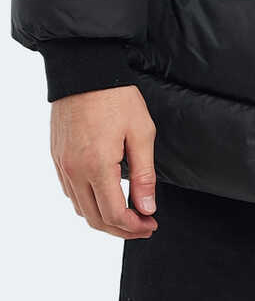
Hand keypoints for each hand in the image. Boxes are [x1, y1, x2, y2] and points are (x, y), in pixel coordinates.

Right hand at [50, 85, 158, 238]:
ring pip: (81, 209)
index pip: (114, 215)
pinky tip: (105, 196)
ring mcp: (62, 166)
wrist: (85, 71)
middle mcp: (75, 171)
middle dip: (122, 229)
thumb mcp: (141, 132)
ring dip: (104, 219)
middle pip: (95, 219)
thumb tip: (147, 208)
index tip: (151, 225)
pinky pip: (70, 192)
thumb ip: (144, 174)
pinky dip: (87, 203)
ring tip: (128, 214)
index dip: (135, 227)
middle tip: (143, 225)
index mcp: (97, 166)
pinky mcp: (57, 158)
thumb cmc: (116, 97)